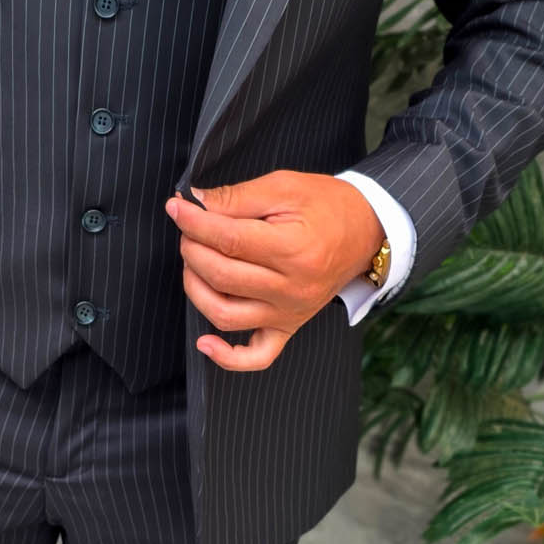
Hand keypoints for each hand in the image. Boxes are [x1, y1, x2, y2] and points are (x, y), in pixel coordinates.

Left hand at [164, 171, 384, 371]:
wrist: (367, 230)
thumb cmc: (325, 205)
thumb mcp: (284, 186)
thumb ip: (238, 197)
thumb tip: (196, 203)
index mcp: (293, 249)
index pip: (228, 240)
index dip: (194, 223)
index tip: (176, 208)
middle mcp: (291, 288)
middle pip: (221, 275)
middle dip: (192, 248)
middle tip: (189, 229)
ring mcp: (289, 313)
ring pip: (225, 315)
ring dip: (196, 288)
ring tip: (193, 262)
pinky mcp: (289, 328)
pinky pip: (256, 356)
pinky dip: (227, 357)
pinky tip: (204, 342)